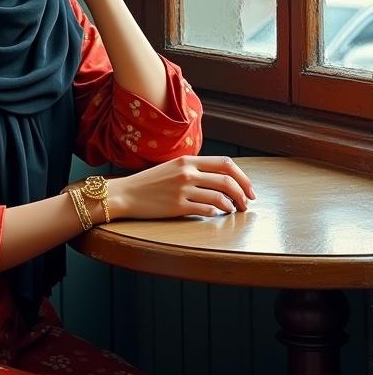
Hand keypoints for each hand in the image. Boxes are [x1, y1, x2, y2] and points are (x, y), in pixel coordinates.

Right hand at [108, 155, 255, 219]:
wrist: (126, 194)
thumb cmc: (149, 182)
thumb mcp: (172, 167)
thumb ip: (194, 169)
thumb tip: (220, 180)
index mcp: (187, 160)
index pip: (225, 163)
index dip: (243, 177)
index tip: (249, 189)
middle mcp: (187, 173)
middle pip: (227, 181)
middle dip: (243, 194)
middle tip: (247, 204)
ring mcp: (182, 189)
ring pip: (220, 197)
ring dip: (232, 206)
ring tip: (233, 210)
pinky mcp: (177, 206)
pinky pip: (206, 209)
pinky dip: (216, 212)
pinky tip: (216, 214)